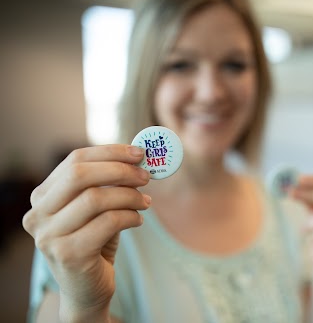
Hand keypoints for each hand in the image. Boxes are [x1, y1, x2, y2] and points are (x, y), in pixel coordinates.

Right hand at [22, 145, 150, 319]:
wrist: (87, 289)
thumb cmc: (94, 243)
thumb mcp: (98, 210)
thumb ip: (108, 185)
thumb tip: (137, 159)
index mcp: (43, 197)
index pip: (75, 160)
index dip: (109, 152)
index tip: (138, 152)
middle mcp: (38, 214)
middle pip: (80, 175)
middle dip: (119, 170)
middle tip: (145, 176)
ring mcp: (49, 235)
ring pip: (95, 198)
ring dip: (129, 196)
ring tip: (146, 202)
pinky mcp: (68, 254)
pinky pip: (108, 222)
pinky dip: (130, 217)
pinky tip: (138, 221)